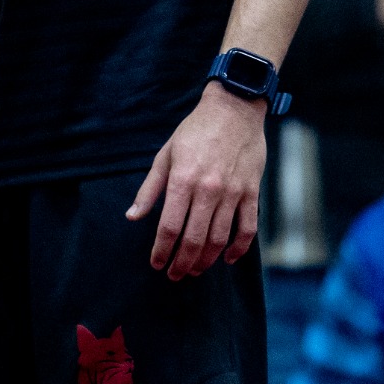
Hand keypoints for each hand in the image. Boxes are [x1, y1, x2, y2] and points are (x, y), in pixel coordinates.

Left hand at [127, 84, 267, 279]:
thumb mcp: (165, 154)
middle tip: (175, 275)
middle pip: (194, 239)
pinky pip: (248, 228)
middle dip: (182, 263)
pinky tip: (228, 259)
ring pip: (220, 238)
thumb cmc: (195, 131)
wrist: (234, 109)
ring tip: (195, 270)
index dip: (162, 250)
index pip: (169, 226)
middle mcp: (208, 189)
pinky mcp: (251, 192)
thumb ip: (150, 189)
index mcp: (182, 179)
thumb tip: (132, 216)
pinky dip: (239, 249)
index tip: (156, 264)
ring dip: (206, 260)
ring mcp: (233, 192)